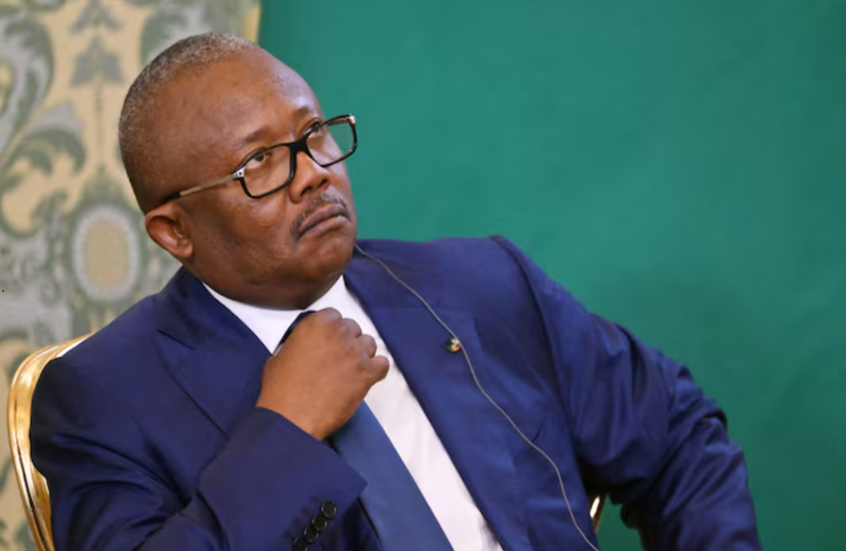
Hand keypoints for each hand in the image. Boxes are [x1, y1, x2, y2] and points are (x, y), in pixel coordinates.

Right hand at [256, 308, 389, 439]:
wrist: (291, 416)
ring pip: (369, 344)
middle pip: (354, 328)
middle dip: (347, 341)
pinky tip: (366, 377)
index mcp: (317, 323)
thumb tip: (304, 349)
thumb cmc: (281, 390)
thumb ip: (299, 344)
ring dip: (362, 354)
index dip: (333, 330)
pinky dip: (376, 370)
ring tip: (350, 369)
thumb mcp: (280, 356)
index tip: (330, 340)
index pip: (335, 316)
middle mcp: (339, 333)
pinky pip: (382, 364)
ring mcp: (356, 352)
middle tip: (338, 358)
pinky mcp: (367, 373)